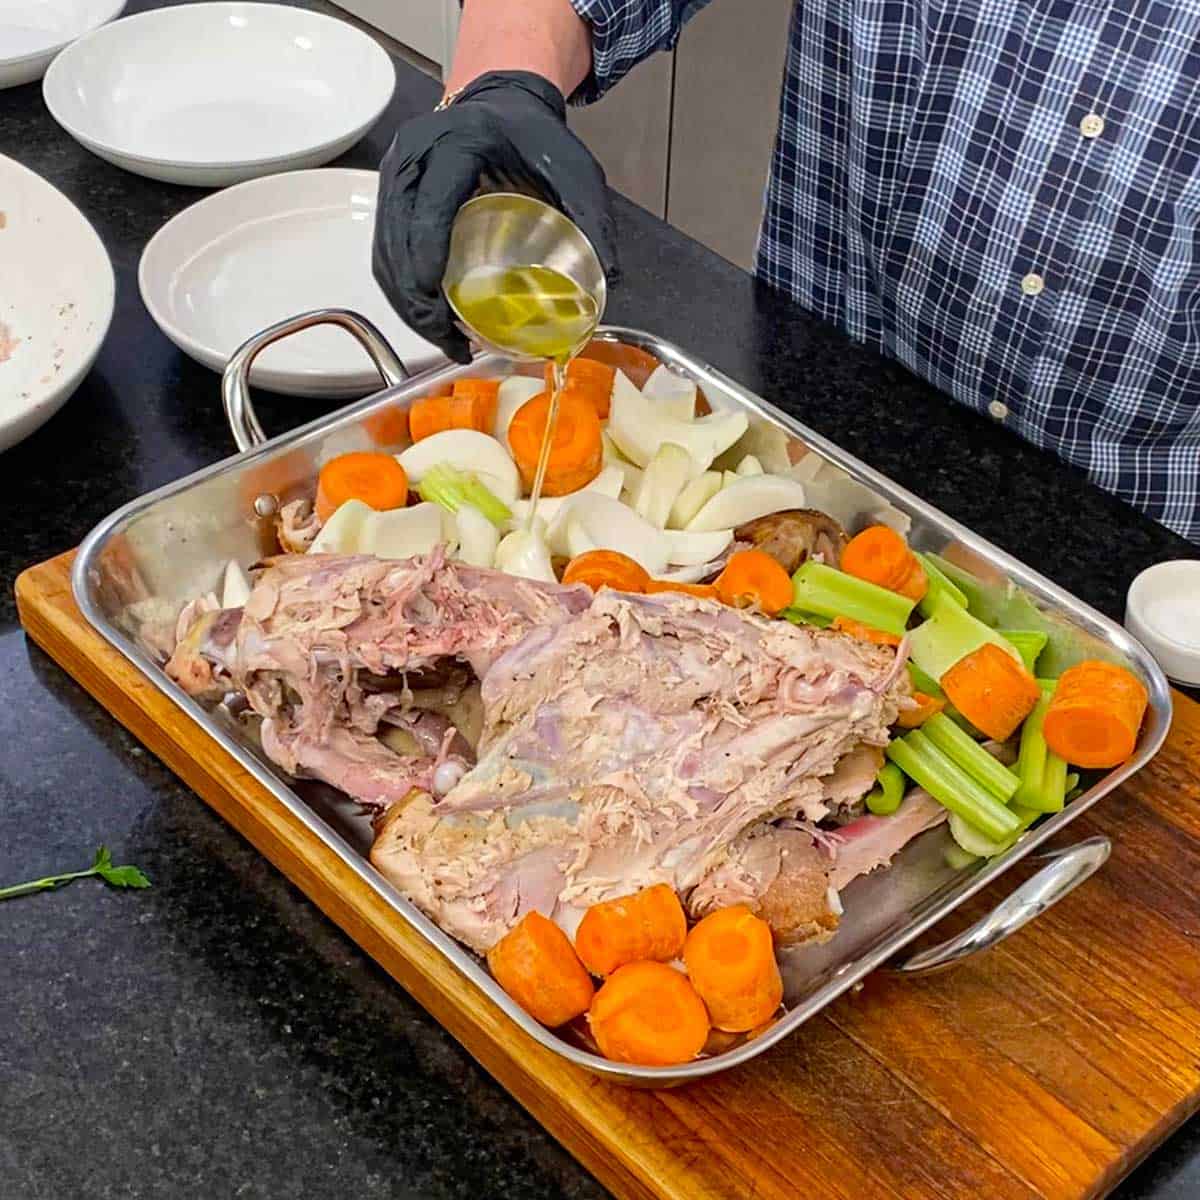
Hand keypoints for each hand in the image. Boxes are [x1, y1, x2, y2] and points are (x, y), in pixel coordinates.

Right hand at [373, 71, 618, 363]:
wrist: (502, 102)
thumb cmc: (533, 135)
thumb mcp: (572, 167)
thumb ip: (591, 216)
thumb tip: (611, 275)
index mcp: (454, 145)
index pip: (429, 205)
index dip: (425, 253)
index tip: (435, 299)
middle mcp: (414, 157)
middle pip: (397, 238)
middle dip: (415, 299)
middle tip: (447, 339)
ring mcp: (396, 176)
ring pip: (385, 251)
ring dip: (405, 303)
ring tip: (441, 338)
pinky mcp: (391, 195)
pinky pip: (386, 251)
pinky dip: (402, 290)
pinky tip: (429, 317)